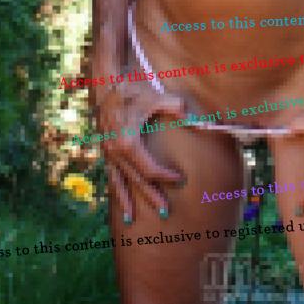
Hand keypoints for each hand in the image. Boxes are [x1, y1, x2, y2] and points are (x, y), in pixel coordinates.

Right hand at [95, 85, 185, 222]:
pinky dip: (115, 187)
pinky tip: (119, 198)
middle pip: (136, 180)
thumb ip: (176, 108)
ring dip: (126, 200)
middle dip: (150, 196)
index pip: (150, 169)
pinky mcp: (104, 149)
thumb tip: (198, 121)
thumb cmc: (133, 90)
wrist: (107, 82)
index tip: (180, 178)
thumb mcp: (156, 97)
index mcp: (128, 143)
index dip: (166, 176)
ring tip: (131, 220)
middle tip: (166, 212)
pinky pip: (110, 173)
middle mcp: (115, 152)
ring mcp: (108, 152)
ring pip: (118, 181)